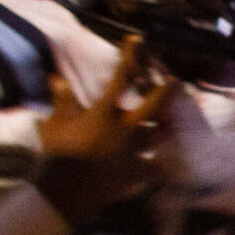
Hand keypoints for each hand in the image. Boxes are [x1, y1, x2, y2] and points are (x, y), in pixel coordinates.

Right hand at [33, 38, 174, 226]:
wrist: (64, 194)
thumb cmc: (56, 155)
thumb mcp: (55, 125)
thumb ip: (62, 102)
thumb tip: (58, 80)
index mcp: (105, 112)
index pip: (120, 77)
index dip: (130, 56)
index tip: (137, 39)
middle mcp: (125, 129)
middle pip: (154, 106)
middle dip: (167, 91)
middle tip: (176, 80)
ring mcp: (134, 152)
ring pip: (160, 136)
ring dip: (170, 126)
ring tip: (179, 119)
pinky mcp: (136, 174)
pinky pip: (155, 169)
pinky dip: (162, 167)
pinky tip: (169, 165)